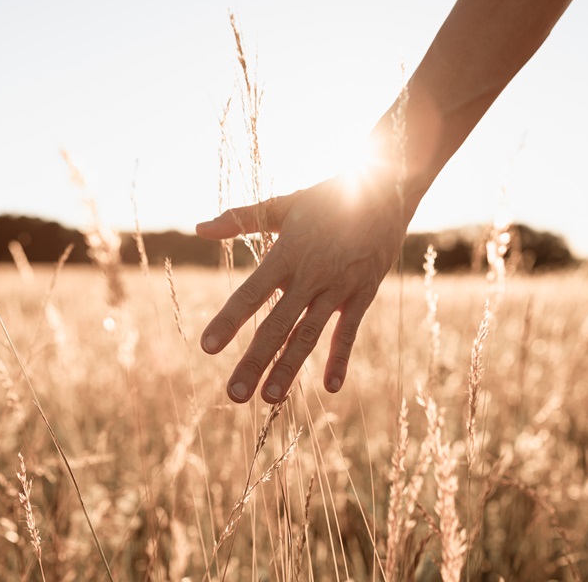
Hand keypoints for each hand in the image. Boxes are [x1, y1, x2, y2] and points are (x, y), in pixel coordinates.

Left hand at [196, 166, 413, 403]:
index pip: (251, 293)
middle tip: (234, 394)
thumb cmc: (329, 196)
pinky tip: (331, 387)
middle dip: (255, 360)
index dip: (229, 321)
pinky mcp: (362, 294)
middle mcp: (311, 275)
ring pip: (309, 335)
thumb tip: (200, 228)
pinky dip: (340, 358)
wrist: (388, 188)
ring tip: (269, 399)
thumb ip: (242, 218)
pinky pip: (349, 332)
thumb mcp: (286, 204)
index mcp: (287, 253)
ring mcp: (339, 288)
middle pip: (278, 325)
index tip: (207, 347)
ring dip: (289, 368)